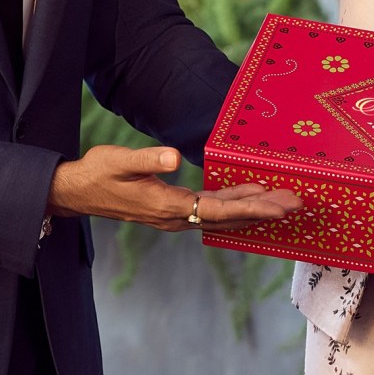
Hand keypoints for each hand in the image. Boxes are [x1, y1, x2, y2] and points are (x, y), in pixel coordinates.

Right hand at [48, 145, 301, 232]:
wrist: (76, 192)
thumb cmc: (97, 173)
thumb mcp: (119, 161)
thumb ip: (147, 159)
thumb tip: (175, 157)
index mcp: (167, 206)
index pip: (218, 210)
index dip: (251, 208)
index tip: (279, 206)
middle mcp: (175, 217)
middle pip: (229, 217)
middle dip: (264, 211)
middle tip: (297, 203)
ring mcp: (175, 216)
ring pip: (222, 216)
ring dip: (253, 209)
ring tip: (282, 201)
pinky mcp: (173, 210)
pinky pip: (211, 211)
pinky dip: (234, 205)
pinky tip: (249, 197)